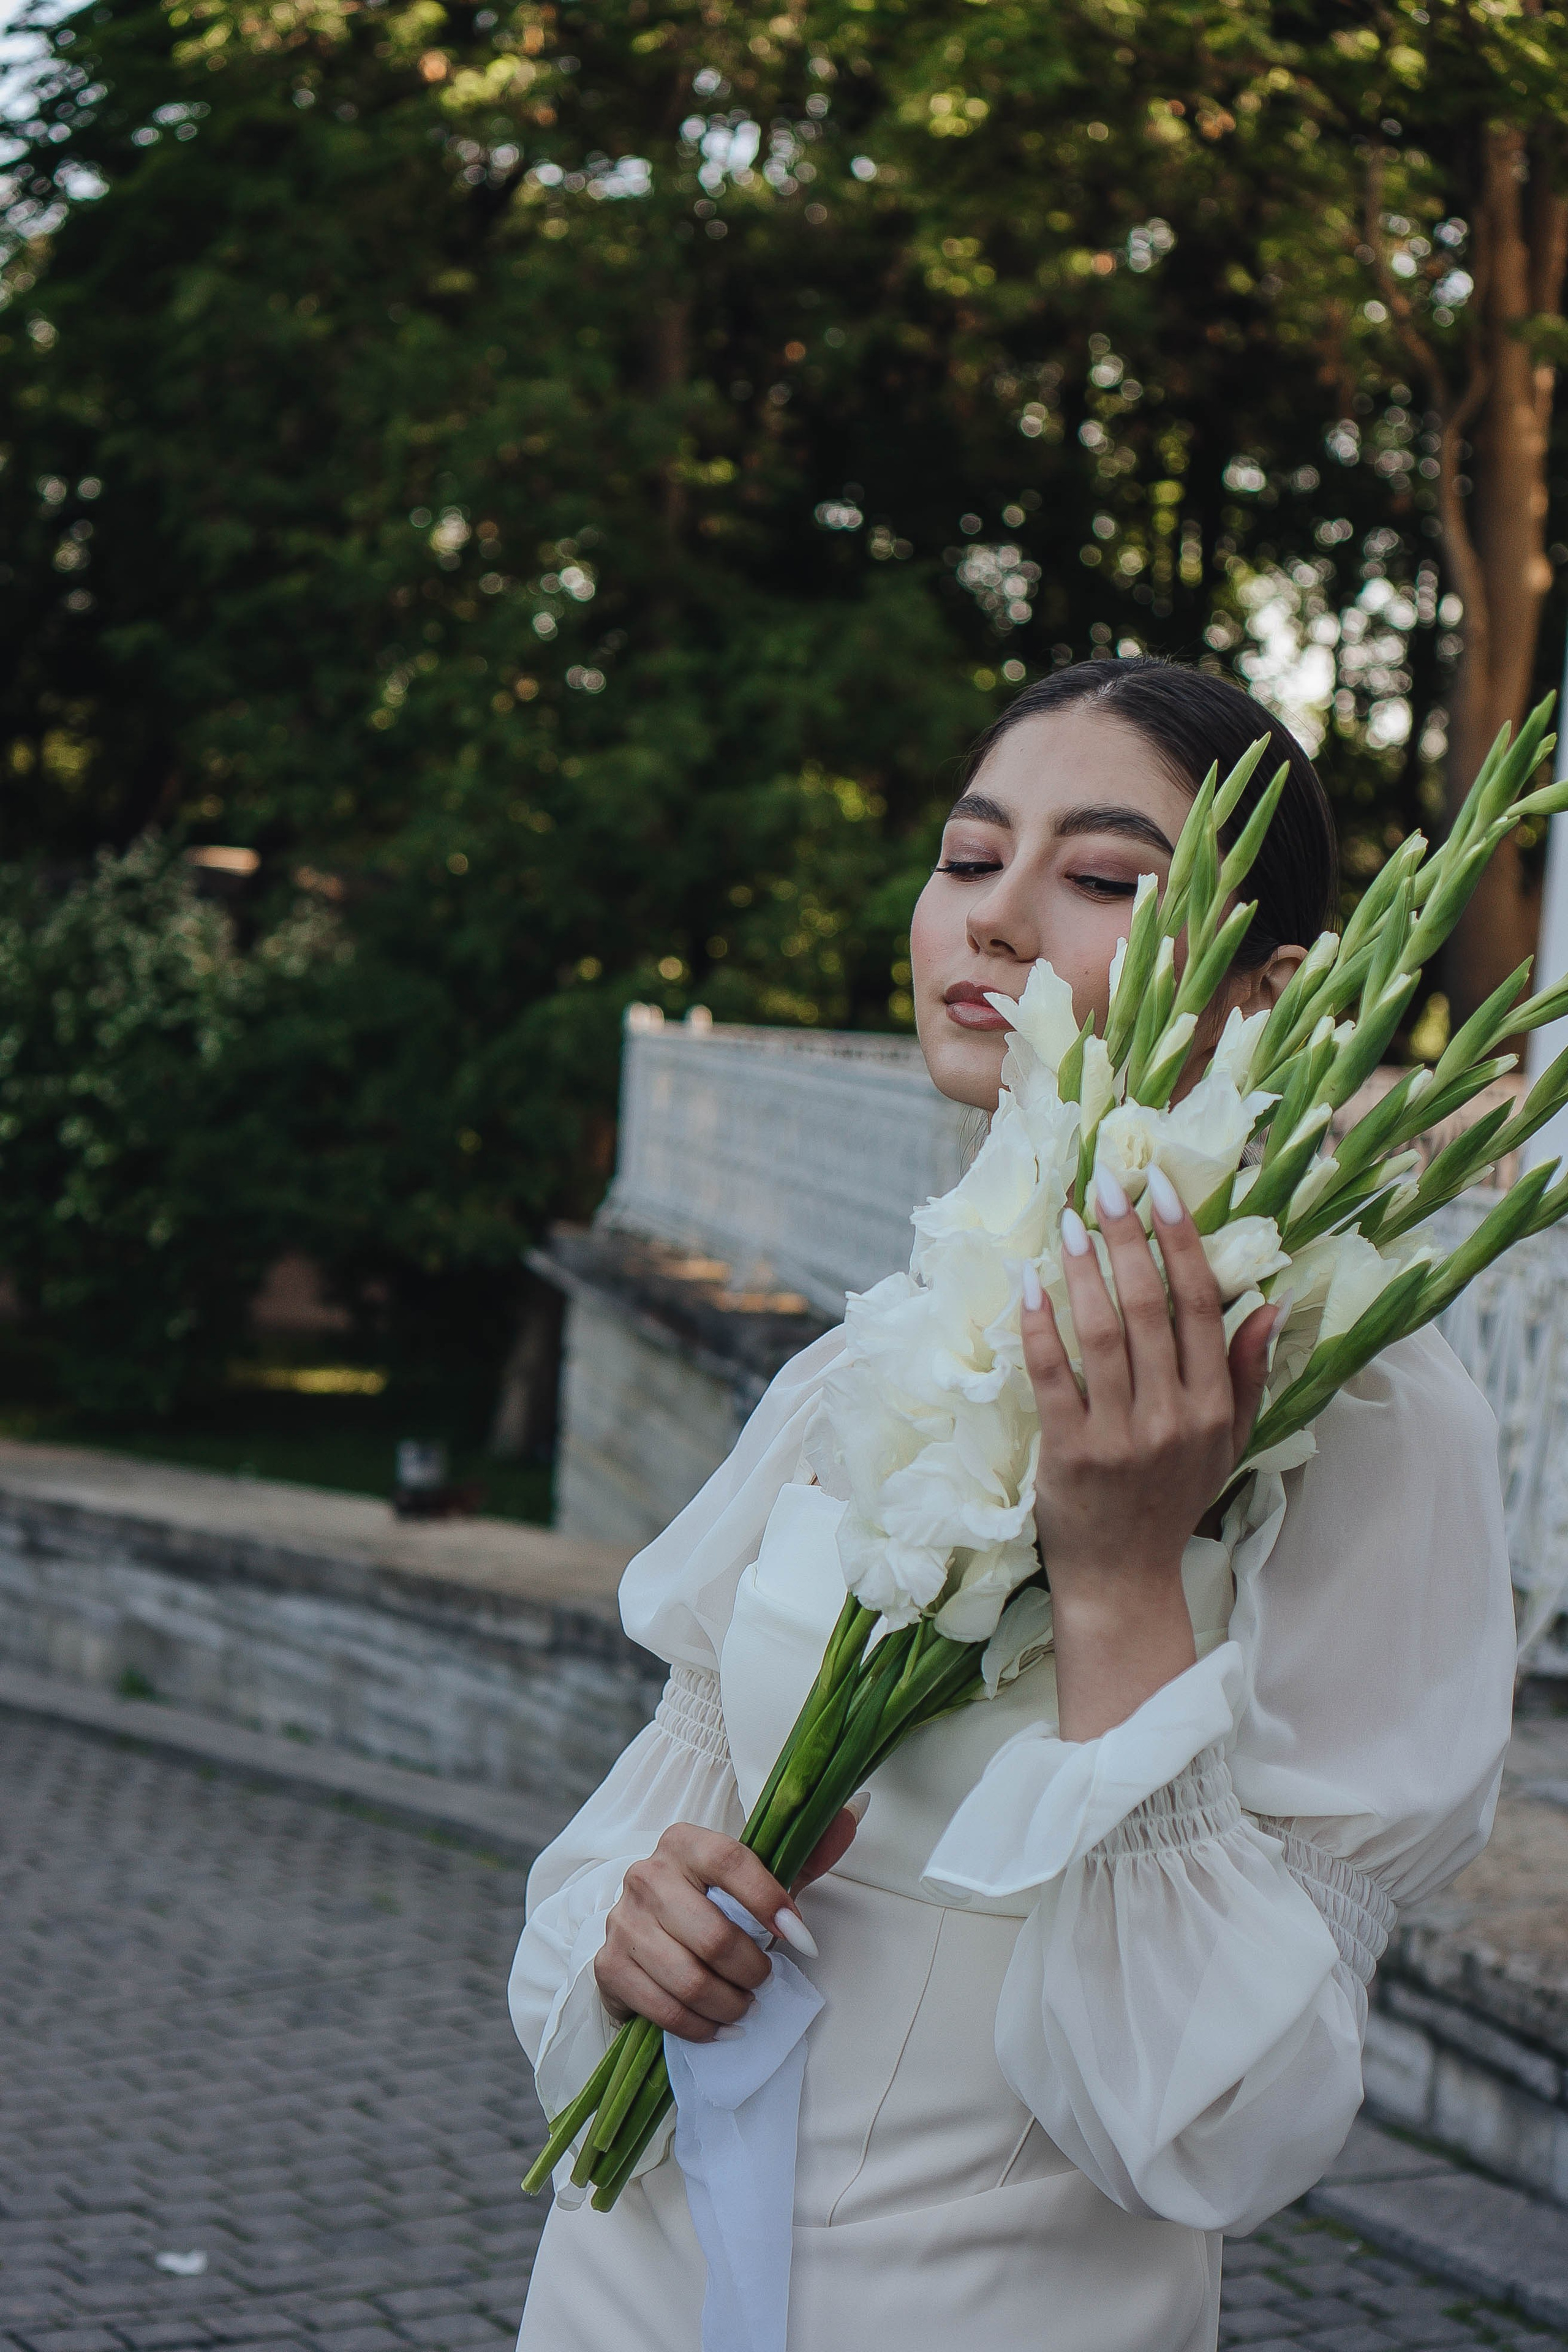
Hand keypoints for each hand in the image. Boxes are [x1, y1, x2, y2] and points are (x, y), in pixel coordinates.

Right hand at [594, 1807, 861, 2041]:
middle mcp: (646, 1874)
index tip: (802, 1939)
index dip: (771, 1903)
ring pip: (689, 1978)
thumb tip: (855, 1811)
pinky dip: (700, 2027)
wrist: (646, 1933)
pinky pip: (662, 2008)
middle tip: (766, 1979)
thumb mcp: (758, 1877)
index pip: (732, 1862)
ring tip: (746, 2005)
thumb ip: (806, 1851)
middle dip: (752, 1969)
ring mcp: (622, 1921)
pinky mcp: (607, 1966)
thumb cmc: (713, 1903)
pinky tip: (719, 2026)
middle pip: (713, 1934)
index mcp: (684, 1842)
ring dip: (730, 2003)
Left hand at [1021, 1161, 1280, 1741]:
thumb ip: (1247, 1374)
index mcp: (1213, 1407)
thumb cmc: (1174, 1500)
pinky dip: (1040, 1326)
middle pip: (1150, 1308)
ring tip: (1070, 1221)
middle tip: (1106, 1184)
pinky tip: (1030, 1284)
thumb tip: (1268, 1302)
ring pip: (1101, 1334)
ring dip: (1084, 1269)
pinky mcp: (1068, 1454)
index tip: (1163, 1191)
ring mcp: (1119, 1437)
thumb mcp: (1229, 1442)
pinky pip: (1051, 1376)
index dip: (1184, 1243)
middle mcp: (1171, 1417)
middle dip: (1128, 1237)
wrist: (1123, 1578)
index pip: (1203, 1308)